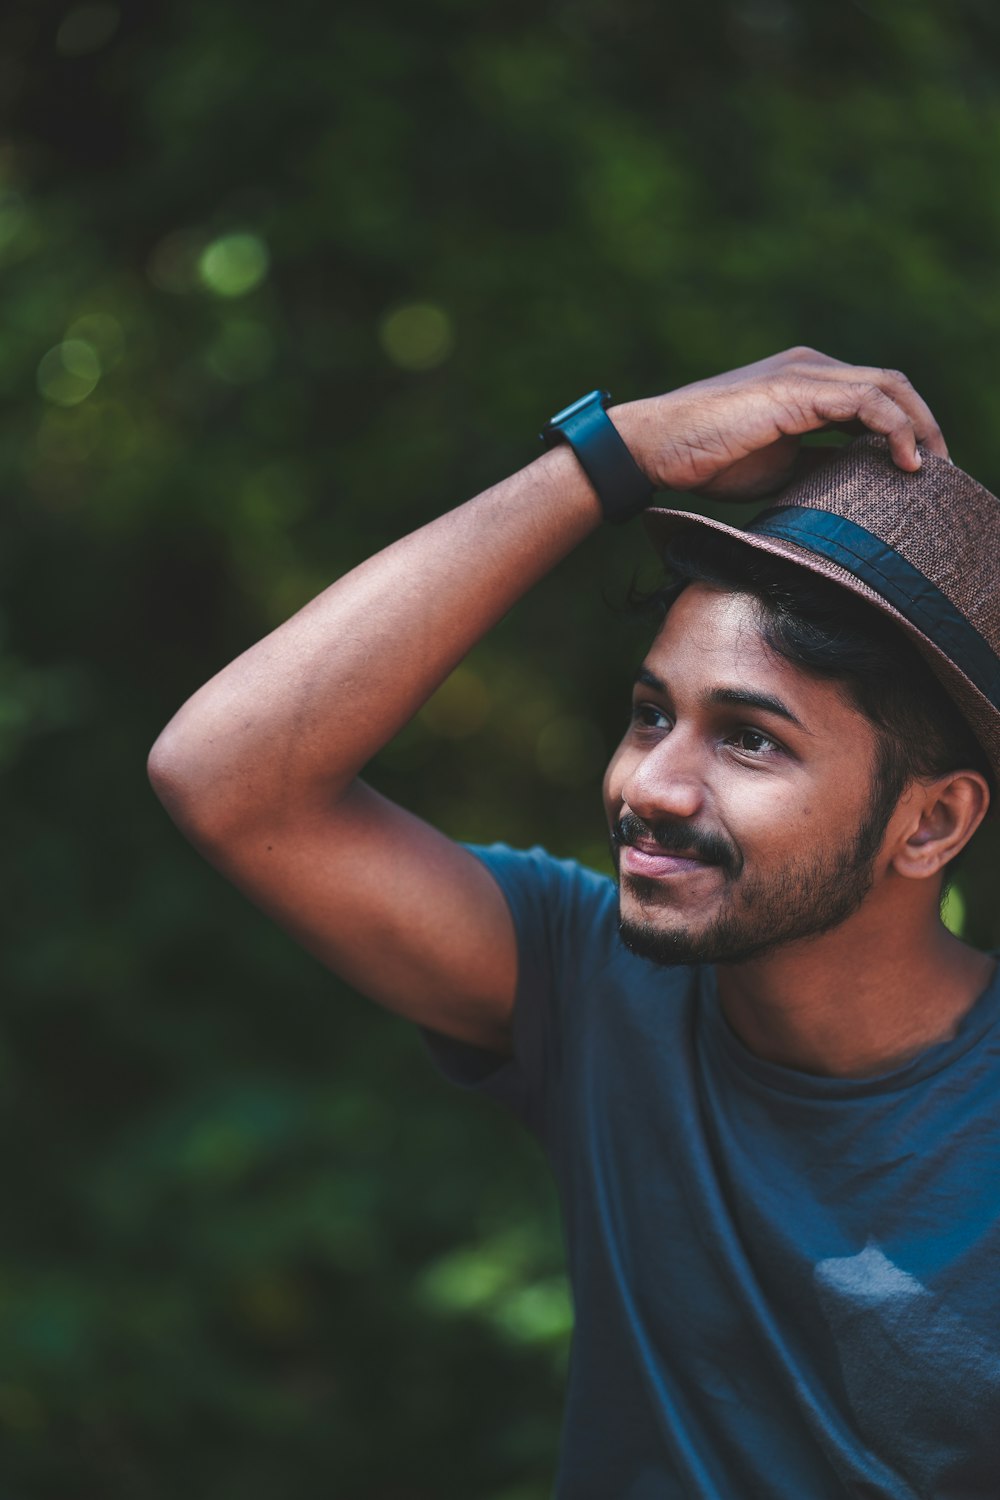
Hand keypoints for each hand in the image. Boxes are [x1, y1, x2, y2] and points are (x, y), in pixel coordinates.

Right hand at [613, 346, 949, 502]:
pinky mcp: (797, 391)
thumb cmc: (707, 459)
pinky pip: (868, 402)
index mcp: (807, 382)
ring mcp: (806, 374)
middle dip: (925, 427)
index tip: (922, 472)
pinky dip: (896, 429)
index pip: (876, 397)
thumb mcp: (778, 468)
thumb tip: (858, 487)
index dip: (908, 430)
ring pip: (889, 388)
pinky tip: (905, 462)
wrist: (657, 447)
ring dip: (920, 427)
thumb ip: (819, 466)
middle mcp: (812, 368)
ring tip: (931, 469)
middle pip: (893, 386)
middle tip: (941, 472)